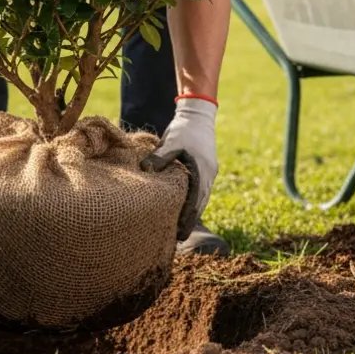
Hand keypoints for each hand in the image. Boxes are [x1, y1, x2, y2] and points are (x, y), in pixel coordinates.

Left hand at [142, 97, 218, 240]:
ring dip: (192, 213)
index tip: (179, 234)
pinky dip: (193, 202)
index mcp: (201, 172)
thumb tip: (146, 171)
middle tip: (178, 239)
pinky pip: (199, 191)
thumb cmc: (184, 129)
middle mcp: (208, 176)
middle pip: (199, 205)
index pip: (194, 203)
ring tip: (181, 229)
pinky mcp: (205, 169)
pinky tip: (184, 209)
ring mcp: (208, 173)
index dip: (186, 220)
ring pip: (200, 199)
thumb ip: (159, 158)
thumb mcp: (170, 142)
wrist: (199, 115)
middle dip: (189, 221)